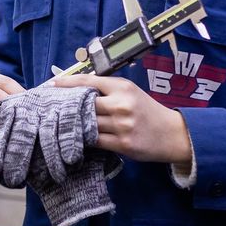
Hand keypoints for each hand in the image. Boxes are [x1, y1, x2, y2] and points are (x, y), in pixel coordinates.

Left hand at [49, 74, 192, 163]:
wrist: (172, 133)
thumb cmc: (147, 111)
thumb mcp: (130, 92)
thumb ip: (108, 90)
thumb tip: (78, 89)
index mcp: (122, 87)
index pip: (88, 82)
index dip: (67, 83)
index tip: (52, 84)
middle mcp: (121, 104)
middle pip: (84, 104)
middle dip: (68, 105)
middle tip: (52, 106)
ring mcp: (122, 125)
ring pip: (87, 123)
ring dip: (74, 124)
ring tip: (61, 123)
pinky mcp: (122, 144)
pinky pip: (95, 141)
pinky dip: (84, 138)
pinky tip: (77, 137)